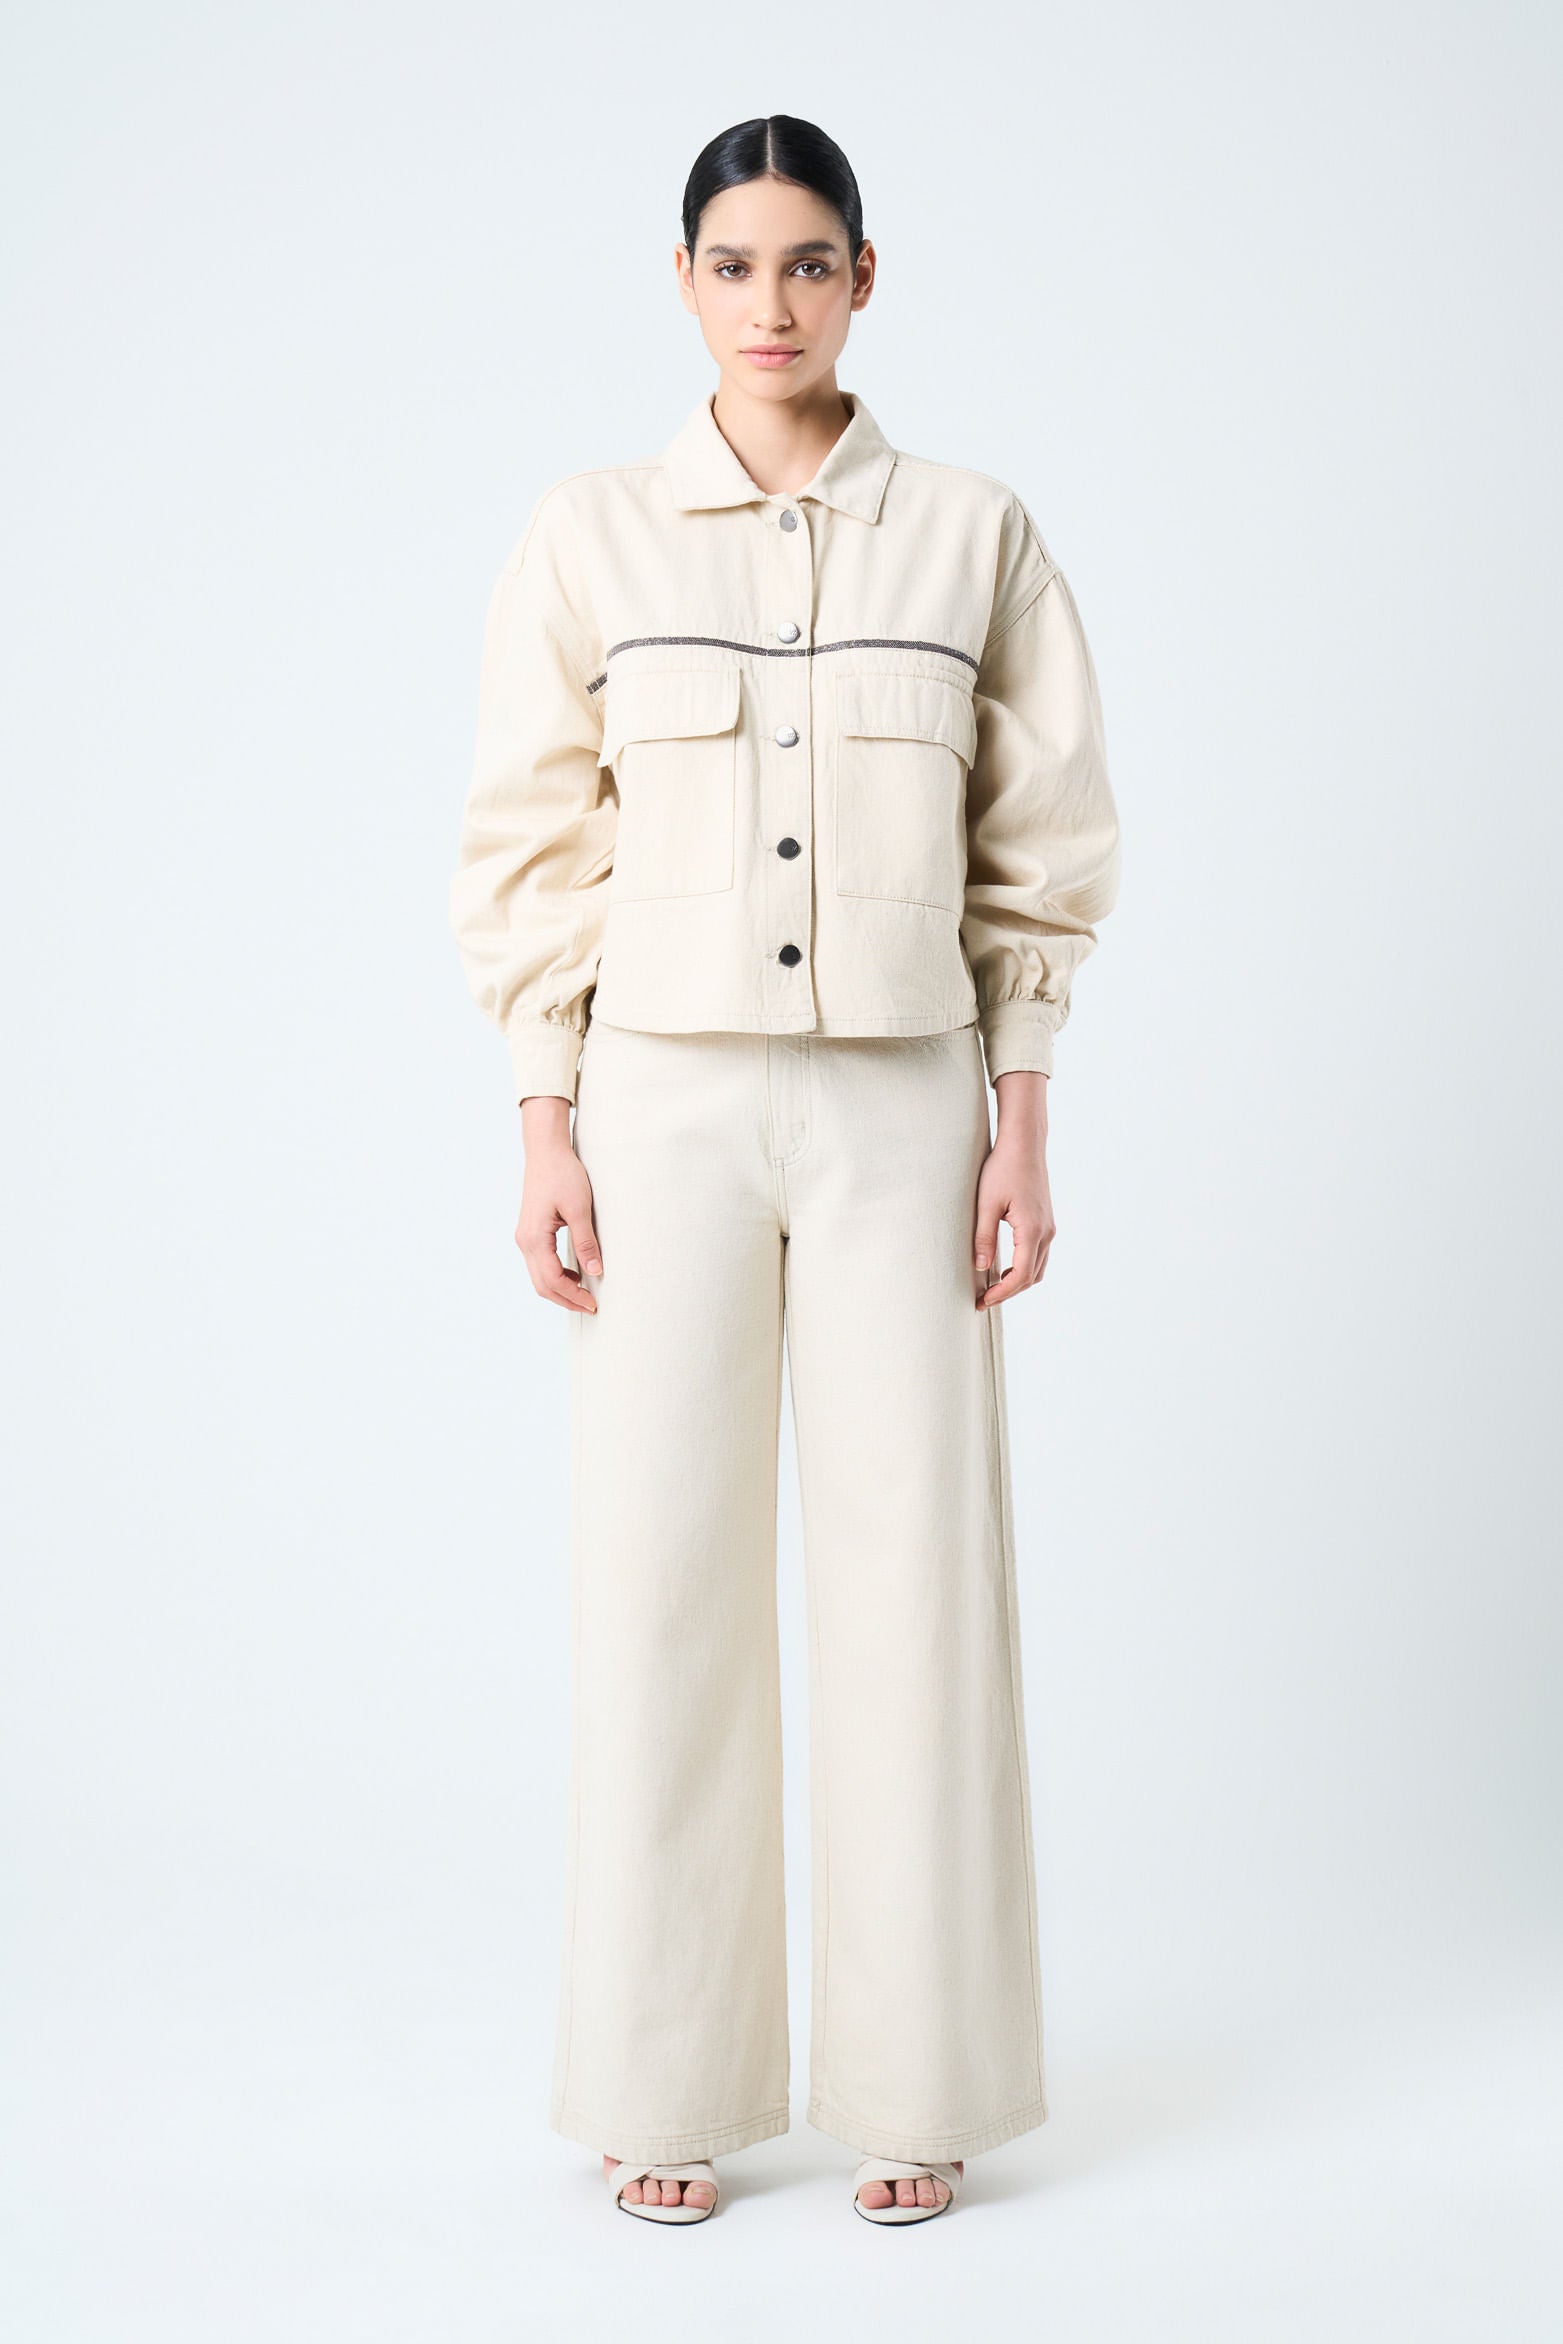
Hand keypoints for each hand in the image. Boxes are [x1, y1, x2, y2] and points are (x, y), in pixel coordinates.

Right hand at [515, 1095, 601, 1312]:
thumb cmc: (563, 1175)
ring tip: (585, 1294)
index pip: (553, 1280)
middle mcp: (524, 1242)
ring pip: (539, 1277)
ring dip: (560, 1289)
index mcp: (534, 1238)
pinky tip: (575, 1275)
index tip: (594, 1303)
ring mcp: (525, 1238)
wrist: (546, 1152)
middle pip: (542, 1285)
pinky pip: (540, 1264)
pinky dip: (556, 1276)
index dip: (574, 1296)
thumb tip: (596, 1273)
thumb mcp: (579, 1209)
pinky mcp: (530, 1232)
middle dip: (566, 1300)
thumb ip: (586, 1242)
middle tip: (591, 1306)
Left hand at [974, 1070, 1054, 1308]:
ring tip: (992, 1287)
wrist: (1024, 1144)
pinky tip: (1004, 1267)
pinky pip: (1039, 1254)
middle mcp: (1046, 1232)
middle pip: (1031, 1277)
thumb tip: (981, 1268)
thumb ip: (984, 1238)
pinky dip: (1024, 1268)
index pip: (1020, 1276)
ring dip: (1018, 1282)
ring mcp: (1049, 1227)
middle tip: (983, 1300)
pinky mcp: (1046, 1221)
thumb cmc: (1003, 1169)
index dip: (1001, 1293)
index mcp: (1032, 1230)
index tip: (982, 1301)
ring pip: (1038, 1268)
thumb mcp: (986, 1204)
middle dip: (1008, 1292)